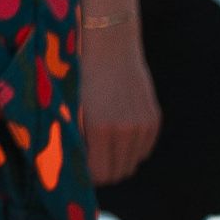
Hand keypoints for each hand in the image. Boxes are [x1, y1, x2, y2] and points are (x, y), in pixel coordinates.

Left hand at [84, 28, 162, 187]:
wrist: (108, 42)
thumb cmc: (77, 71)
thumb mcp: (68, 103)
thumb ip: (70, 135)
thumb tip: (66, 165)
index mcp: (100, 128)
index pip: (99, 174)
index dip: (86, 177)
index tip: (76, 171)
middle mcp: (126, 130)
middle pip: (118, 172)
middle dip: (101, 172)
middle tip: (86, 162)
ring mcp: (143, 125)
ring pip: (132, 163)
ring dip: (116, 161)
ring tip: (99, 148)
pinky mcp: (153, 118)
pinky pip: (143, 149)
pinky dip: (130, 149)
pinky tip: (115, 136)